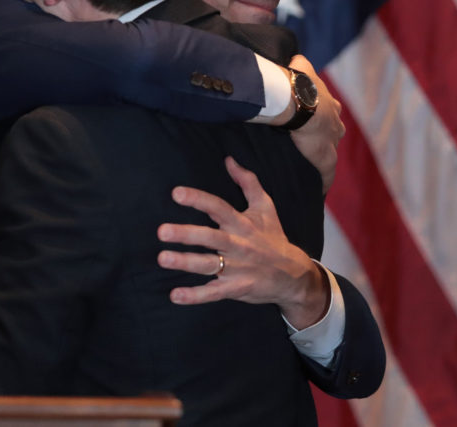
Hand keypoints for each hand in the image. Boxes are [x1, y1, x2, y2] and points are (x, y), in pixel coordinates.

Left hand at [157, 157, 328, 328]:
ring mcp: (237, 268)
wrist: (294, 274)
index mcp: (242, 223)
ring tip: (163, 258)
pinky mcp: (237, 288)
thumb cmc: (273, 237)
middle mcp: (238, 244)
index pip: (218, 207)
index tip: (176, 193)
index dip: (198, 200)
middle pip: (210, 237)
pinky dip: (195, 296)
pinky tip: (175, 295)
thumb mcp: (265, 207)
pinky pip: (214, 293)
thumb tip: (229, 159)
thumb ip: (248, 182)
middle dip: (186, 234)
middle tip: (162, 231)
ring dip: (185, 263)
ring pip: (209, 264)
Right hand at [287, 55, 343, 192]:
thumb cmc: (299, 84)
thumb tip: (294, 59)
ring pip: (330, 155)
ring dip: (323, 160)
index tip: (313, 121)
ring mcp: (332, 143)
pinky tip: (318, 193)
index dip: (321, 116)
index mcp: (329, 106)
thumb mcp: (301, 67)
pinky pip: (326, 175)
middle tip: (311, 145)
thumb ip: (300, 63)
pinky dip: (323, 183)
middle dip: (325, 139)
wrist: (299, 101)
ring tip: (311, 168)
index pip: (329, 113)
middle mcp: (335, 124)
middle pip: (334, 134)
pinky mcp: (326, 160)